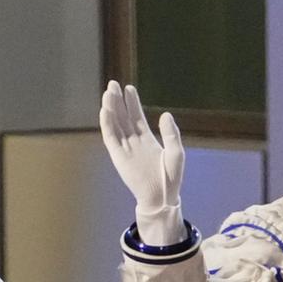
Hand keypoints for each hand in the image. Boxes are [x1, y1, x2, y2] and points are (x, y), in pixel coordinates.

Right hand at [99, 82, 184, 245]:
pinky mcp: (118, 157)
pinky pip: (110, 138)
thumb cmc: (171, 178)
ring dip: (110, 109)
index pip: (136, 117)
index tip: (128, 88)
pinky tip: (104, 112)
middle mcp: (133, 142)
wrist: (161, 197)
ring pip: (115, 125)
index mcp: (147, 140)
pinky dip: (106, 125)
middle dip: (117, 101)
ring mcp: (125, 149)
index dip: (132, 102)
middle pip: (122, 117)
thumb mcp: (177, 152)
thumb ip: (171, 133)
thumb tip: (164, 115)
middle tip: (112, 84)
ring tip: (107, 93)